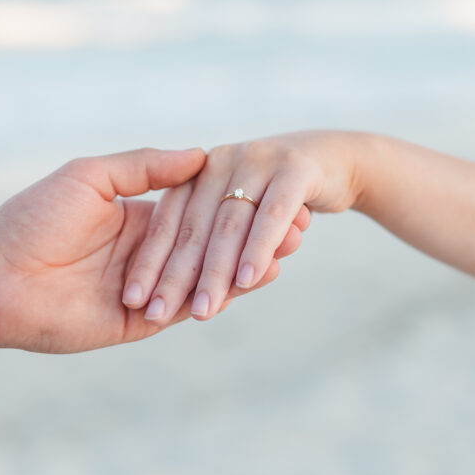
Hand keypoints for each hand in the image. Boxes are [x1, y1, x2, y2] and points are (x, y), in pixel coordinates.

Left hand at [0, 148, 287, 352]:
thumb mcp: (91, 176)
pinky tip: (264, 273)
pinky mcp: (144, 321)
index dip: (235, 199)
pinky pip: (192, 303)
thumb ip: (145, 166)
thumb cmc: (34, 218)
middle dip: (256, 231)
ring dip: (252, 260)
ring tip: (294, 244)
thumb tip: (198, 153)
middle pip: (214, 241)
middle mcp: (149, 251)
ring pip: (211, 273)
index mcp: (136, 215)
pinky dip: (228, 291)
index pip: (199, 207)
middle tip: (302, 219)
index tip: (273, 185)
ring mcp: (151, 286)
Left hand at [121, 131, 364, 323]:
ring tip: (202, 310)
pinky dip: (258, 247)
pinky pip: (272, 214)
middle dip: (175, 273)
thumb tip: (169, 260)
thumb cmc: (279, 193)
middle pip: (194, 226)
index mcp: (197, 171)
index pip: (167, 219)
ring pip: (229, 225)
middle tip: (158, 314)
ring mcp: (259, 161)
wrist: (342, 160)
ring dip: (215, 271)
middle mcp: (221, 162)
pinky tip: (248, 280)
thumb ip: (202, 224)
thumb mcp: (237, 205)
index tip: (133, 299)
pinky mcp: (296, 169)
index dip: (150, 259)